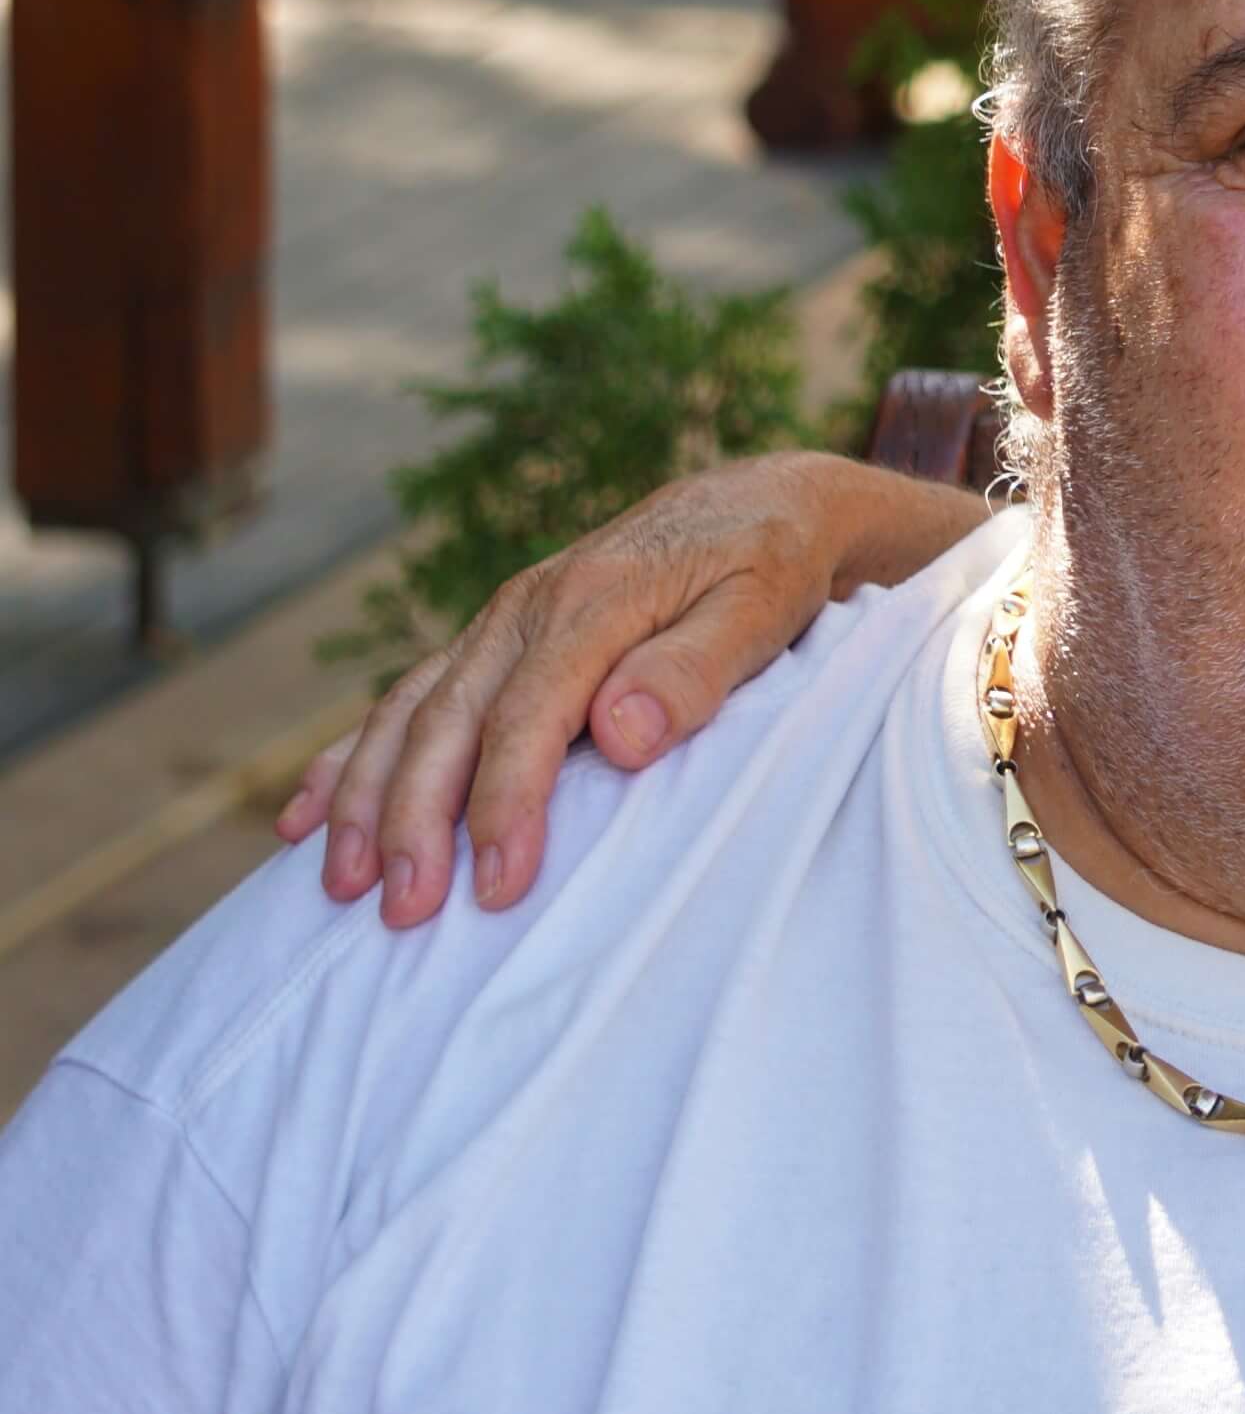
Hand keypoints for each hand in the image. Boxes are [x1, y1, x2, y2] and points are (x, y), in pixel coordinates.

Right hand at [275, 452, 991, 924]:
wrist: (763, 502)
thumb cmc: (772, 567)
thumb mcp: (761, 609)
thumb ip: (695, 671)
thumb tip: (619, 736)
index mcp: (595, 599)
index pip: (530, 714)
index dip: (506, 801)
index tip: (497, 884)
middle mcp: (529, 606)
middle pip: (450, 718)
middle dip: (415, 819)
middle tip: (403, 911)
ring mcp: (503, 621)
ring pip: (410, 712)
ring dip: (367, 798)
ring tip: (343, 885)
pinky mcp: (495, 639)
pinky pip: (406, 698)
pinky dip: (350, 757)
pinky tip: (304, 817)